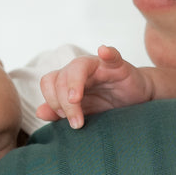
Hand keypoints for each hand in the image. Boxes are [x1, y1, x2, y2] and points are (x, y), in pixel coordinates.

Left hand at [37, 45, 153, 127]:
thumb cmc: (108, 104)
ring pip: (78, 66)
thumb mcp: (83, 112)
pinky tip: (103, 51)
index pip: (48, 82)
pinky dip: (107, 52)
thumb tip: (40, 112)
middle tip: (76, 123)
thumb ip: (60, 113)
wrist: (136, 101)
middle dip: (63, 102)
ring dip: (74, 85)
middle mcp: (80, 70)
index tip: (62, 119)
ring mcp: (99, 66)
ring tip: (76, 101)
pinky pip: (112, 55)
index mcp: (68, 80)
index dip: (51, 99)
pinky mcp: (118, 66)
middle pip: (60, 77)